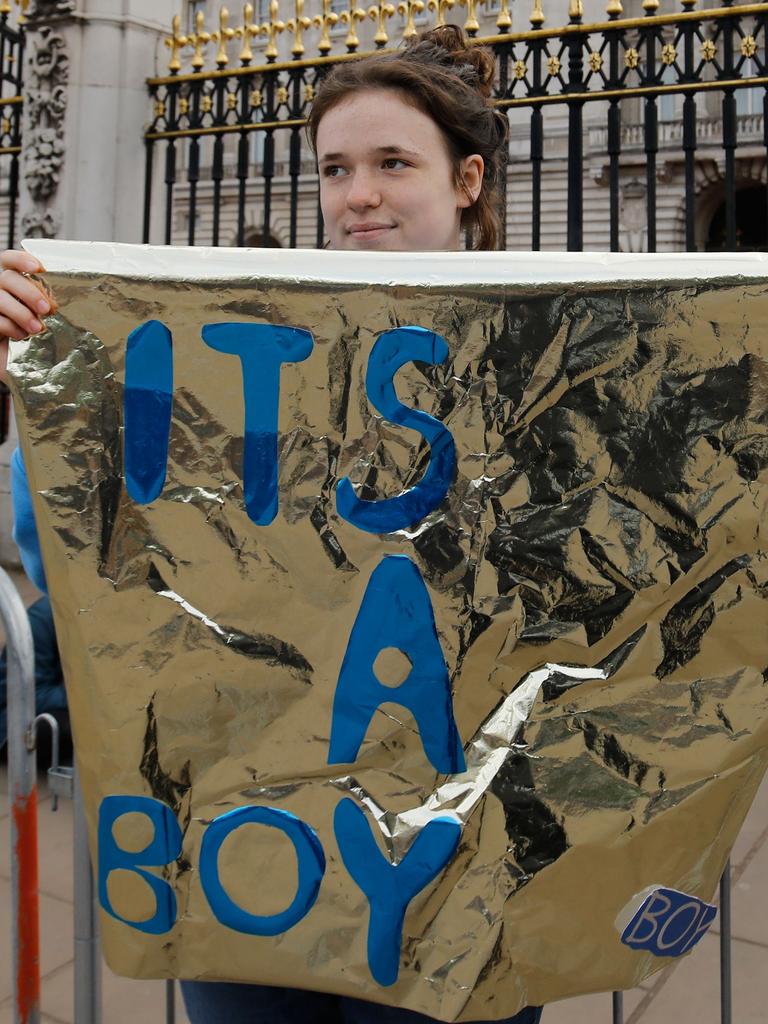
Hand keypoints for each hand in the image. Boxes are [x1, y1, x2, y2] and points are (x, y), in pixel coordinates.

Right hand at [0, 249, 55, 382]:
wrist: (30, 371)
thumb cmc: (42, 341)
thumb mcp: (48, 319)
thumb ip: (50, 303)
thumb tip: (79, 295)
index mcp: (13, 284)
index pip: (8, 260)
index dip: (21, 259)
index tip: (39, 268)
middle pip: (6, 278)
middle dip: (28, 291)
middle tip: (47, 308)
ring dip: (21, 311)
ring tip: (38, 328)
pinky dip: (10, 327)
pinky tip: (22, 337)